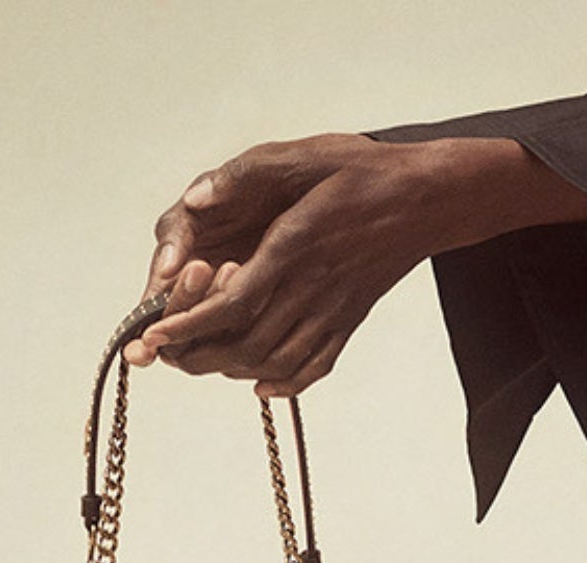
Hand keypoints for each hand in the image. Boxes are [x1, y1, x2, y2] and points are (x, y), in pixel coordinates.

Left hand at [122, 134, 493, 396]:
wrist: (432, 197)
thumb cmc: (367, 171)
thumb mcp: (307, 154)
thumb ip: (247, 174)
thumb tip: (196, 200)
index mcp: (296, 247)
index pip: (233, 303)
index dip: (188, 324)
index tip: (154, 335)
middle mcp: (316, 287)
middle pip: (248, 344)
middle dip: (200, 355)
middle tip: (166, 352)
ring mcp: (337, 309)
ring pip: (278, 362)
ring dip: (235, 370)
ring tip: (203, 361)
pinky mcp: (352, 319)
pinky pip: (317, 365)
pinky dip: (286, 383)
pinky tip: (263, 384)